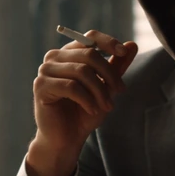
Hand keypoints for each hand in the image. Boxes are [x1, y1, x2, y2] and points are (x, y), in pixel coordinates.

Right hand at [27, 31, 138, 175]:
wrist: (67, 138)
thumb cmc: (84, 112)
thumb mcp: (106, 88)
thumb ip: (117, 67)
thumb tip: (133, 45)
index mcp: (69, 53)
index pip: (89, 37)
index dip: (108, 42)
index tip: (123, 53)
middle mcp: (54, 57)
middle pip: (89, 54)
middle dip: (109, 74)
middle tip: (120, 91)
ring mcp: (45, 70)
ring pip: (81, 71)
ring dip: (100, 91)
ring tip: (107, 107)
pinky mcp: (41, 86)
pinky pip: (71, 87)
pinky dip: (87, 99)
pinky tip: (93, 110)